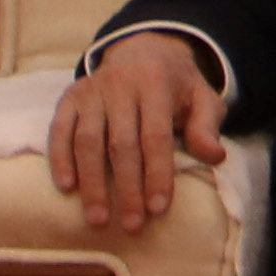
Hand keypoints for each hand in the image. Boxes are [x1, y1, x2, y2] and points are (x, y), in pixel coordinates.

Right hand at [51, 34, 229, 232]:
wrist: (143, 50)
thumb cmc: (176, 85)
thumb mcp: (202, 98)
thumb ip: (207, 126)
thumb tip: (215, 156)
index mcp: (156, 83)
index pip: (156, 136)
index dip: (157, 174)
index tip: (158, 209)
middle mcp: (120, 84)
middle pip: (121, 144)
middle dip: (127, 188)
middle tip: (131, 224)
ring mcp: (91, 90)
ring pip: (87, 141)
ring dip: (92, 183)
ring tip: (98, 218)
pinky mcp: (69, 97)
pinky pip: (59, 130)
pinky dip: (60, 159)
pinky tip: (67, 188)